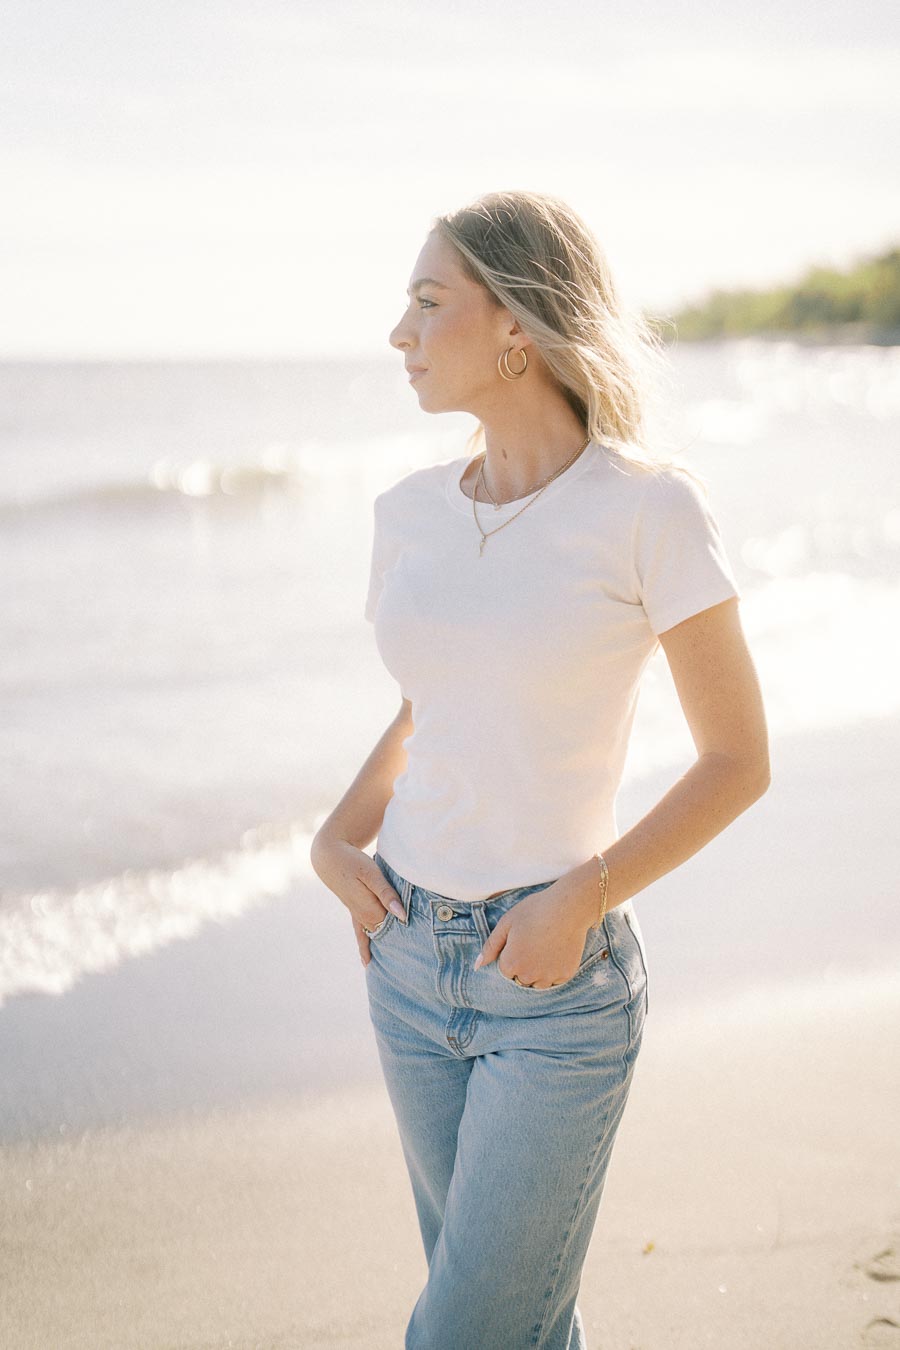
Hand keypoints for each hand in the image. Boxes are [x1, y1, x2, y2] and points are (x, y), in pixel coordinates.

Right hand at [310, 834, 405, 965]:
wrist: (328, 855)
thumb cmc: (352, 861)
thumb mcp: (372, 874)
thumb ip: (387, 895)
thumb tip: (401, 916)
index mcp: (370, 909)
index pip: (394, 930)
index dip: (408, 939)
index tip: (423, 953)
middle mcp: (363, 916)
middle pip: (385, 937)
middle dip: (398, 949)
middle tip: (413, 970)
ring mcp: (357, 914)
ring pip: (373, 937)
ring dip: (383, 951)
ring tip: (393, 971)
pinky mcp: (353, 910)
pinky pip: (361, 933)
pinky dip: (365, 946)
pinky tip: (366, 961)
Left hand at [472, 878, 592, 988]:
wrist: (568, 907)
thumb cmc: (535, 910)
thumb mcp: (506, 923)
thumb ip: (490, 946)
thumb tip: (478, 966)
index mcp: (511, 964)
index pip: (505, 969)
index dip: (512, 953)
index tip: (521, 938)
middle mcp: (529, 976)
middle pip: (521, 978)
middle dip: (524, 964)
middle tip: (534, 941)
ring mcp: (548, 977)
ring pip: (538, 982)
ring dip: (538, 970)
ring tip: (545, 946)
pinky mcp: (565, 975)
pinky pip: (555, 979)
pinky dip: (554, 969)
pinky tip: (557, 950)